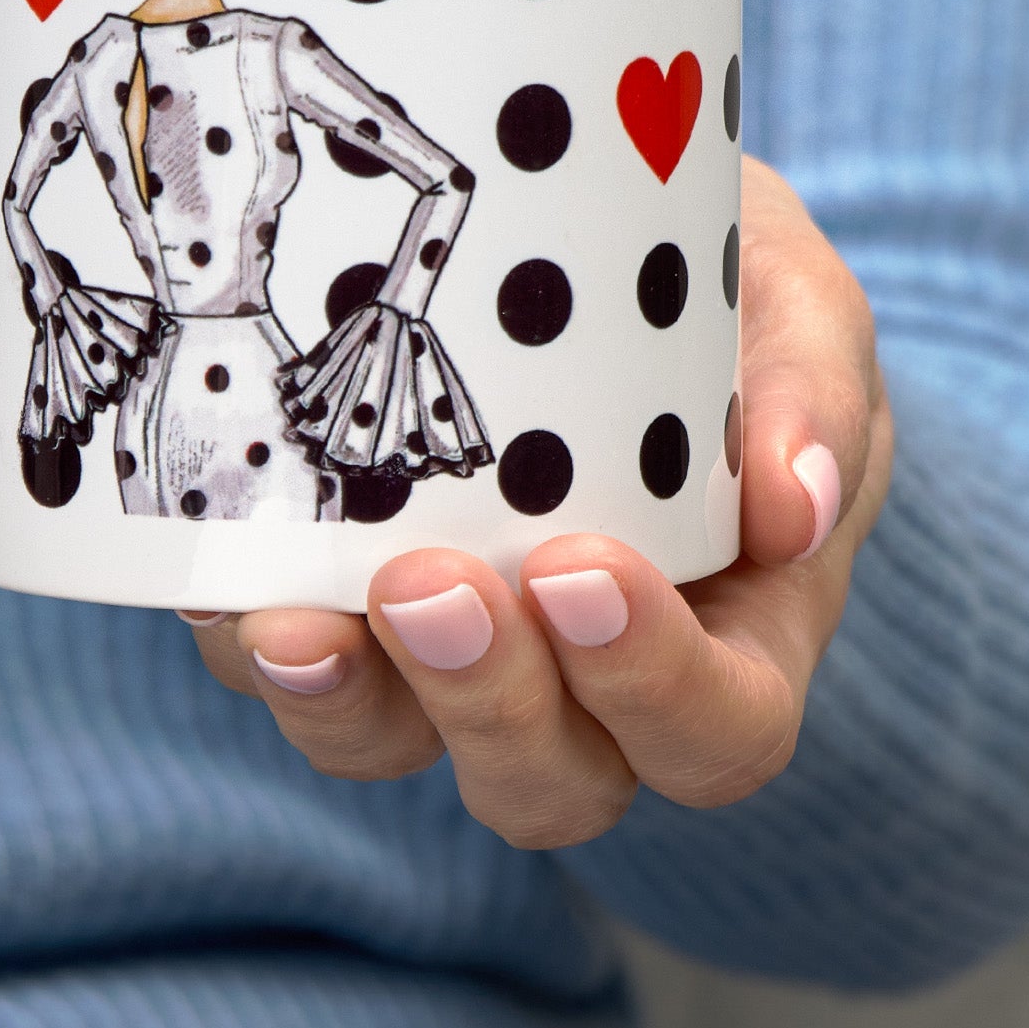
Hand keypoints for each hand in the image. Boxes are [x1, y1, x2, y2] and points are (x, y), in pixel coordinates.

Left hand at [185, 156, 892, 842]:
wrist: (599, 249)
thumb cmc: (718, 299)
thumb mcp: (793, 304)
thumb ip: (811, 385)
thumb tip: (796, 503)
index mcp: (731, 629)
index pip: (719, 727)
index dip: (655, 686)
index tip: (585, 569)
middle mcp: (585, 678)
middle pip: (550, 779)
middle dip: (487, 704)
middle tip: (430, 587)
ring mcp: (450, 654)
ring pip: (395, 746)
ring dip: (344, 699)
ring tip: (294, 614)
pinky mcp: (339, 600)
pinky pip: (285, 660)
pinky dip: (244, 630)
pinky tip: (217, 565)